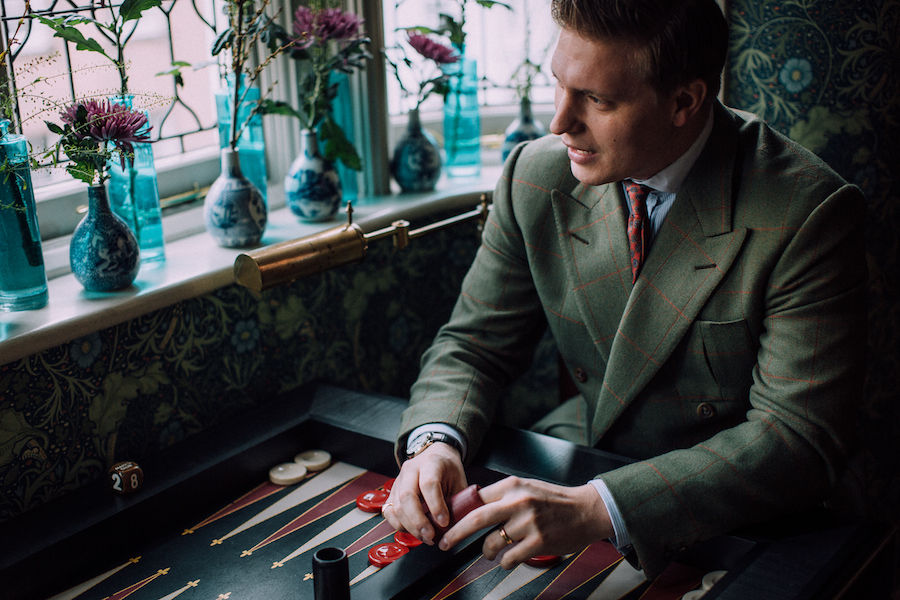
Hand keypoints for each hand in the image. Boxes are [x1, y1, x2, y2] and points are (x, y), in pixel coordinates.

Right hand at [382, 442, 466, 544]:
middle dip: (418, 521)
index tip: (444, 522)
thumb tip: (456, 528)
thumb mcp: (459, 481)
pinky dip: (399, 525)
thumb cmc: (449, 470)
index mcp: (431, 463)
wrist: (436, 456)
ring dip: (410, 527)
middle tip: (431, 536)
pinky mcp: (392, 491)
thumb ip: (458, 502)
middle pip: (407, 496)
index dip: (436, 506)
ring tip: (425, 537)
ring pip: (396, 506)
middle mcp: (411, 469)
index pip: (429, 484)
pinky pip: (389, 511)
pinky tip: (412, 531)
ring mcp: (399, 480)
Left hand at [438, 476, 613, 568]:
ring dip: (487, 552)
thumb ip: (503, 495)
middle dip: (455, 533)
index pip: (476, 499)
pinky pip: (509, 558)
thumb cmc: (555, 500)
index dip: (459, 513)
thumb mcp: (527, 487)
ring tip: (493, 551)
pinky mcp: (538, 542)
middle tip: (445, 542)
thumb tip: (473, 506)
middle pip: (476, 519)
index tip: (448, 522)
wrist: (587, 510)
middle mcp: (519, 502)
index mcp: (513, 485)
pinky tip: (511, 558)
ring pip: (492, 544)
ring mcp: (528, 523)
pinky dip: (505, 562)